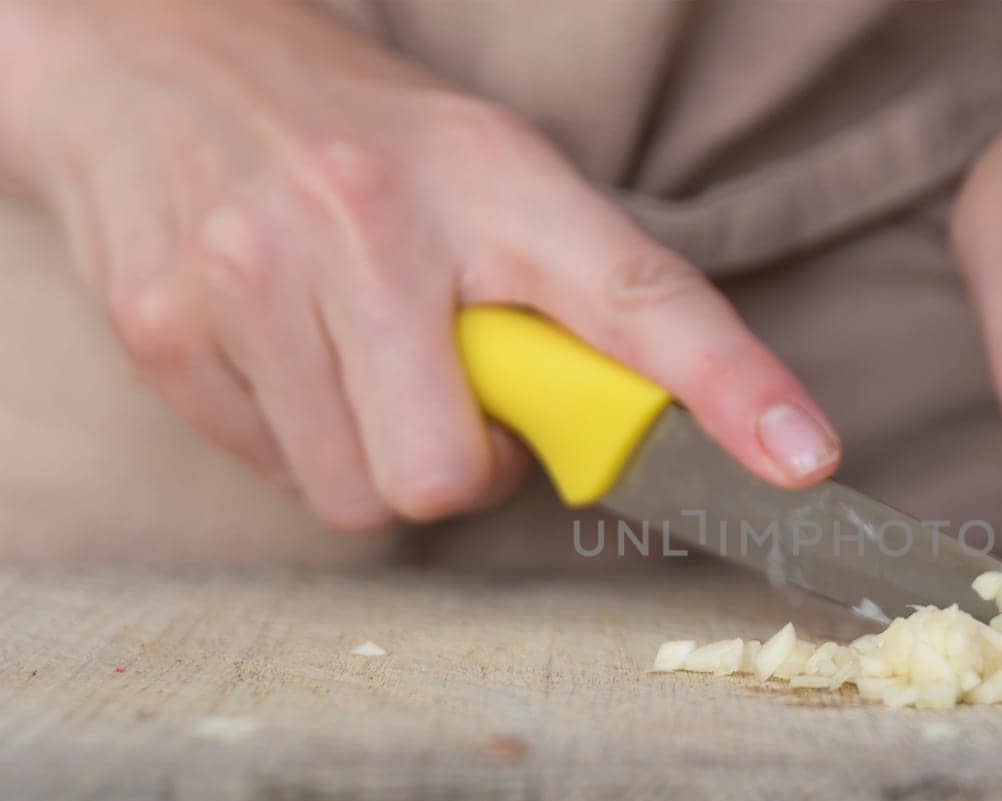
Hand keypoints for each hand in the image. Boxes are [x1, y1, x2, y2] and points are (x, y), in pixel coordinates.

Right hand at [0, 0, 838, 529]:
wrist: (153, 58)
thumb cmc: (361, 139)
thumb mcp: (488, 177)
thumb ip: (567, 301)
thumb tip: (616, 445)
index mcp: (492, 179)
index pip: (639, 294)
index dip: (732, 387)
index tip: (806, 462)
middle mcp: (367, 222)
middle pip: (449, 474)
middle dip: (463, 466)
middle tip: (448, 393)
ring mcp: (251, 278)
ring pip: (358, 498)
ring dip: (381, 459)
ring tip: (363, 364)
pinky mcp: (165, 332)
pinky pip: (277, 477)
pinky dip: (303, 443)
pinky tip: (289, 356)